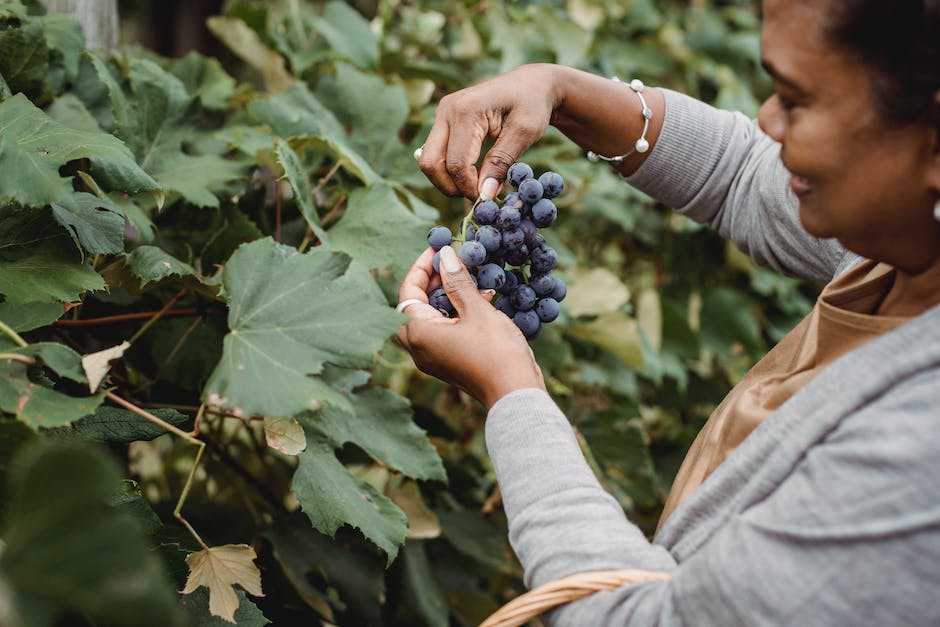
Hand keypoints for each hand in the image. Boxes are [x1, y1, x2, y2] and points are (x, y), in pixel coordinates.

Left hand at [396, 246, 545, 409]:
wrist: (515, 394)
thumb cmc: (494, 351)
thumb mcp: (476, 310)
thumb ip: (458, 282)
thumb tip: (445, 256)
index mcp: (418, 334)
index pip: (408, 292)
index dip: (422, 267)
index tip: (439, 249)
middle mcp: (420, 347)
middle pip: (416, 305)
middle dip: (434, 281)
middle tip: (454, 262)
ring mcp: (435, 357)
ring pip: (433, 317)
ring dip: (449, 295)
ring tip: (471, 277)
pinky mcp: (451, 362)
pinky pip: (446, 330)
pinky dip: (458, 312)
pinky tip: (481, 299)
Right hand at [417, 64, 562, 200]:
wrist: (530, 84)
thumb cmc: (532, 105)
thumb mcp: (525, 133)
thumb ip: (502, 163)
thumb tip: (484, 195)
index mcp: (467, 109)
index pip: (456, 163)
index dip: (469, 188)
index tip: (488, 198)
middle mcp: (447, 109)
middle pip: (431, 163)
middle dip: (450, 187)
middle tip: (477, 195)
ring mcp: (441, 113)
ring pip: (429, 161)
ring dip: (448, 180)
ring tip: (476, 184)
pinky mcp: (442, 120)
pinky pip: (436, 153)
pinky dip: (449, 169)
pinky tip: (472, 172)